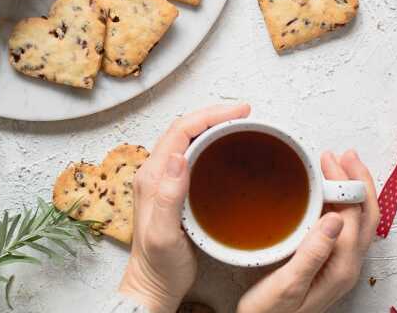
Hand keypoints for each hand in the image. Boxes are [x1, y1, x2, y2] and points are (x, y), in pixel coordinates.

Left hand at [119, 103, 250, 312]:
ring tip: (238, 121)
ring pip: (189, 137)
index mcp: (153, 176)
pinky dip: (211, 141)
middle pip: (185, 127)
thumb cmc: (158, 265)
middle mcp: (156, 171)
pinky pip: (193, 152)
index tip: (237, 111)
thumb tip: (178, 156)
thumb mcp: (163, 235)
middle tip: (243, 111)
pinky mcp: (175, 187)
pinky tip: (225, 145)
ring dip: (213, 124)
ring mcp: (165, 178)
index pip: (181, 130)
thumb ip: (167, 196)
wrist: (154, 285)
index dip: (210, 115)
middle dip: (214, 113)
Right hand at [237, 150, 379, 312]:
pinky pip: (344, 225)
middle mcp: (347, 264)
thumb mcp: (288, 284)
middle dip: (358, 181)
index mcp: (341, 266)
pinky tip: (326, 193)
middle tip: (343, 155)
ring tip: (339, 166)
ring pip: (357, 219)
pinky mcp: (329, 262)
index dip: (348, 182)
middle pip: (365, 215)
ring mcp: (340, 263)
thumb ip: (313, 253)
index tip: (330, 159)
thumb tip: (336, 218)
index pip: (355, 214)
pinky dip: (340, 202)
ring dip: (352, 190)